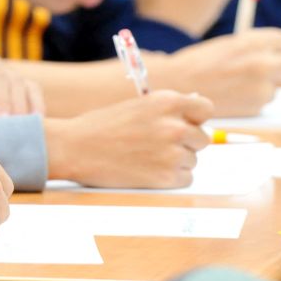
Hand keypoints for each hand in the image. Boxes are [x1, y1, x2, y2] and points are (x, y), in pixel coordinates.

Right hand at [44, 91, 212, 188]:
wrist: (75, 148)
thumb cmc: (102, 126)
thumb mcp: (138, 106)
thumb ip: (167, 109)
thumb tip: (194, 112)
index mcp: (168, 102)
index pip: (206, 109)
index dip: (196, 118)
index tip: (186, 124)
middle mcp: (175, 126)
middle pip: (202, 138)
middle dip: (186, 143)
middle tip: (158, 145)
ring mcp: (172, 153)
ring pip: (192, 160)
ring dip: (176, 161)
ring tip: (146, 158)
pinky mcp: (166, 177)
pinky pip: (185, 179)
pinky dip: (170, 178)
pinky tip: (148, 171)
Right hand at [147, 29, 280, 116]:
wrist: (176, 87)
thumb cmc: (199, 63)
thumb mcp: (228, 44)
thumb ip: (255, 46)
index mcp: (253, 43)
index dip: (275, 46)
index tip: (268, 50)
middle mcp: (262, 64)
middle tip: (263, 67)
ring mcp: (261, 88)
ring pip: (275, 85)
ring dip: (263, 84)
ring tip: (235, 82)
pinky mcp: (256, 107)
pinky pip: (263, 100)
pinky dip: (252, 98)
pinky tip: (232, 94)